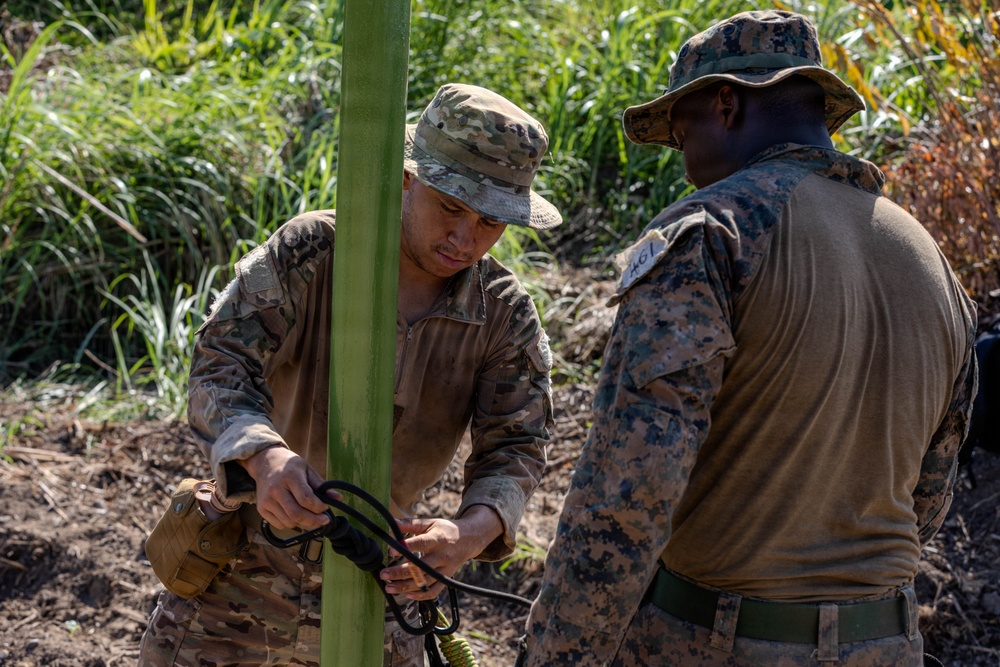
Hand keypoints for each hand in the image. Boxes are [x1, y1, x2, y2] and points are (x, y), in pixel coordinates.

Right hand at [240, 446, 338, 530]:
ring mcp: (267, 500)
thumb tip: (338, 498)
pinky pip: (280, 525)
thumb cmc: (290, 467)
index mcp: (290, 476)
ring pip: (289, 522)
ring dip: (303, 523)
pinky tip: (295, 514)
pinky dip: (291, 524)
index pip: (306, 499)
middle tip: (323, 520)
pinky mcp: (261, 509)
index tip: (326, 507)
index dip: (319, 507)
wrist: (265, 463)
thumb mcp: (307, 469)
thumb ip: (321, 485)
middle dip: (314, 521)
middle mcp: (276, 489)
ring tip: (309, 515)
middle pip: (297, 514)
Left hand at [380, 505, 502, 600]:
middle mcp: (442, 555)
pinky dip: (421, 595)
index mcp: (438, 538)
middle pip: (421, 567)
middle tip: (384, 574)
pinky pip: (435, 591)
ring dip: (406, 586)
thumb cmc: (446, 530)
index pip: (421, 544)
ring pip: (426, 582)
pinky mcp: (447, 578)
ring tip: (389, 588)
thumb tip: (392, 522)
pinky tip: (407, 594)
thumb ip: (411, 524)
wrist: (469, 539)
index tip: (391, 551)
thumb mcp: (430, 523)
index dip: (407, 548)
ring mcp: (446, 569)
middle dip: (400, 572)